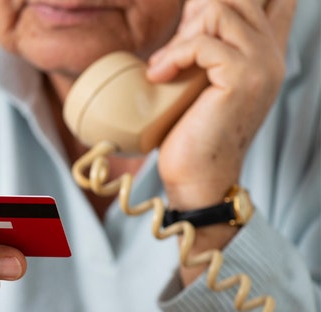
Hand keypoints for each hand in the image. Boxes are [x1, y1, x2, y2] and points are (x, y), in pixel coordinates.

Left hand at [147, 0, 295, 208]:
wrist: (198, 176)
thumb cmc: (192, 129)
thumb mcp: (203, 76)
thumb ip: (208, 43)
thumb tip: (194, 6)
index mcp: (265, 50)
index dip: (224, 2)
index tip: (192, 24)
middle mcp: (271, 52)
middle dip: (195, 14)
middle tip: (175, 50)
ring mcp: (262, 64)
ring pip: (219, 10)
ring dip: (181, 36)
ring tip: (166, 67)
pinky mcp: (244, 78)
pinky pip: (203, 42)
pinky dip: (173, 56)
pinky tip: (159, 76)